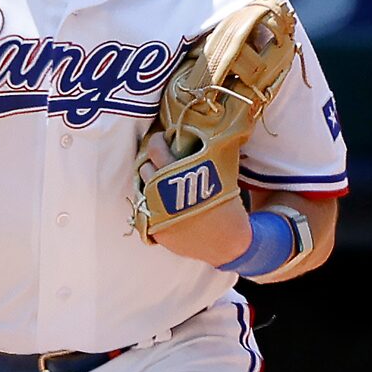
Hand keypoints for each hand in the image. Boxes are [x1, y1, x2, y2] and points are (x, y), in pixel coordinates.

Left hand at [135, 132, 252, 263]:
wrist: (229, 244)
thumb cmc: (227, 206)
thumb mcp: (222, 175)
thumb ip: (208, 154)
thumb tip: (203, 128)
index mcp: (182, 177)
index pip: (157, 150)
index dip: (157, 141)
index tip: (162, 138)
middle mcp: (166, 195)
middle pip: (145, 168)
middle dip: (152, 162)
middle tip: (162, 161)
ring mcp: (159, 214)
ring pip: (142, 188)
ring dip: (150, 182)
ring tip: (161, 180)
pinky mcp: (156, 230)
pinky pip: (145, 209)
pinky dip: (153, 202)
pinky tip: (163, 200)